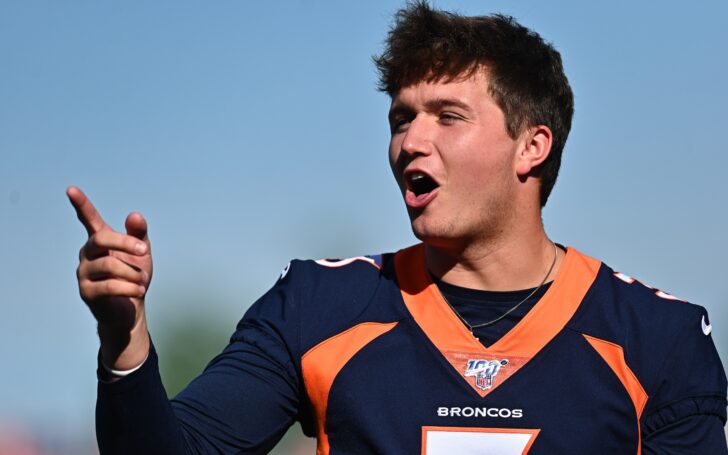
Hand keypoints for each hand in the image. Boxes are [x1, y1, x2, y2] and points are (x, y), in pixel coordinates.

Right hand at [67, 186, 151, 369]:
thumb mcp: (141, 253)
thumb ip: (138, 234)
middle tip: (144, 250)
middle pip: (101, 239)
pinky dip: (128, 287)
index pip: (88, 219)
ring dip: (132, 272)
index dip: (81, 204)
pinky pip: (109, 286)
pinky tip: (139, 291)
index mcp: (100, 241)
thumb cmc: (134, 276)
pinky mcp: (86, 292)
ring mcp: (83, 273)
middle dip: (125, 243)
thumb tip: (134, 214)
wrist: (130, 310)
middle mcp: (87, 254)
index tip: (71, 189)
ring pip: (109, 265)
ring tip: (143, 280)